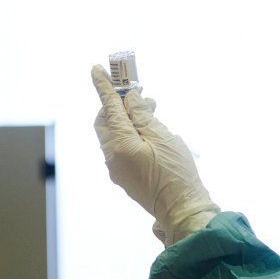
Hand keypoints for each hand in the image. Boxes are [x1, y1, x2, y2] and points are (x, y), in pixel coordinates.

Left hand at [91, 65, 218, 245]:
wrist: (183, 208)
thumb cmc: (177, 173)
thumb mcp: (163, 137)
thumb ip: (143, 115)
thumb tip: (130, 99)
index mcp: (121, 144)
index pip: (109, 107)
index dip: (104, 86)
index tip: (96, 69)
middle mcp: (112, 157)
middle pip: (106, 121)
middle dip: (119, 104)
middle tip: (140, 94)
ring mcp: (117, 168)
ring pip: (114, 134)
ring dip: (128, 119)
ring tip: (152, 112)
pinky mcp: (125, 176)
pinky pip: (121, 148)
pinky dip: (131, 134)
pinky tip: (150, 133)